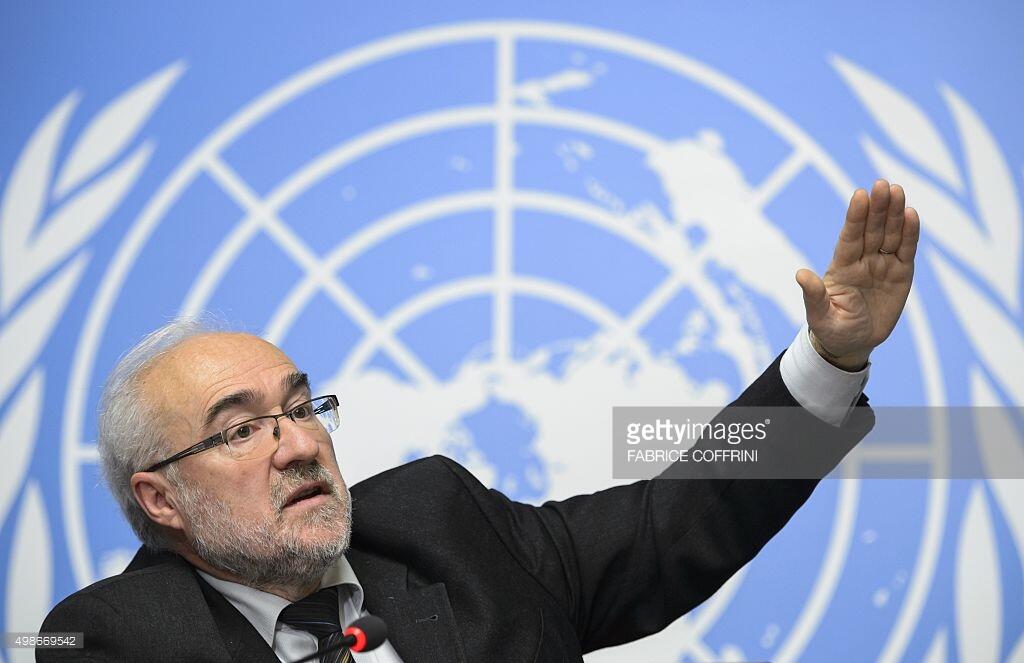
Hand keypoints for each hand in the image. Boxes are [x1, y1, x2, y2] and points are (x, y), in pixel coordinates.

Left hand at [796, 179, 919, 369]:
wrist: (853, 344)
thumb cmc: (832, 329)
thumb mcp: (820, 316)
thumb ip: (814, 295)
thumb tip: (801, 274)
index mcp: (841, 267)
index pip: (849, 237)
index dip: (855, 217)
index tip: (859, 195)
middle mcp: (862, 260)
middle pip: (871, 229)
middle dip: (877, 208)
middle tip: (882, 184)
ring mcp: (882, 265)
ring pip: (890, 234)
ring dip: (894, 213)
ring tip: (897, 190)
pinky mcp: (901, 274)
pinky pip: (906, 250)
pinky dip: (910, 233)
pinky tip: (911, 214)